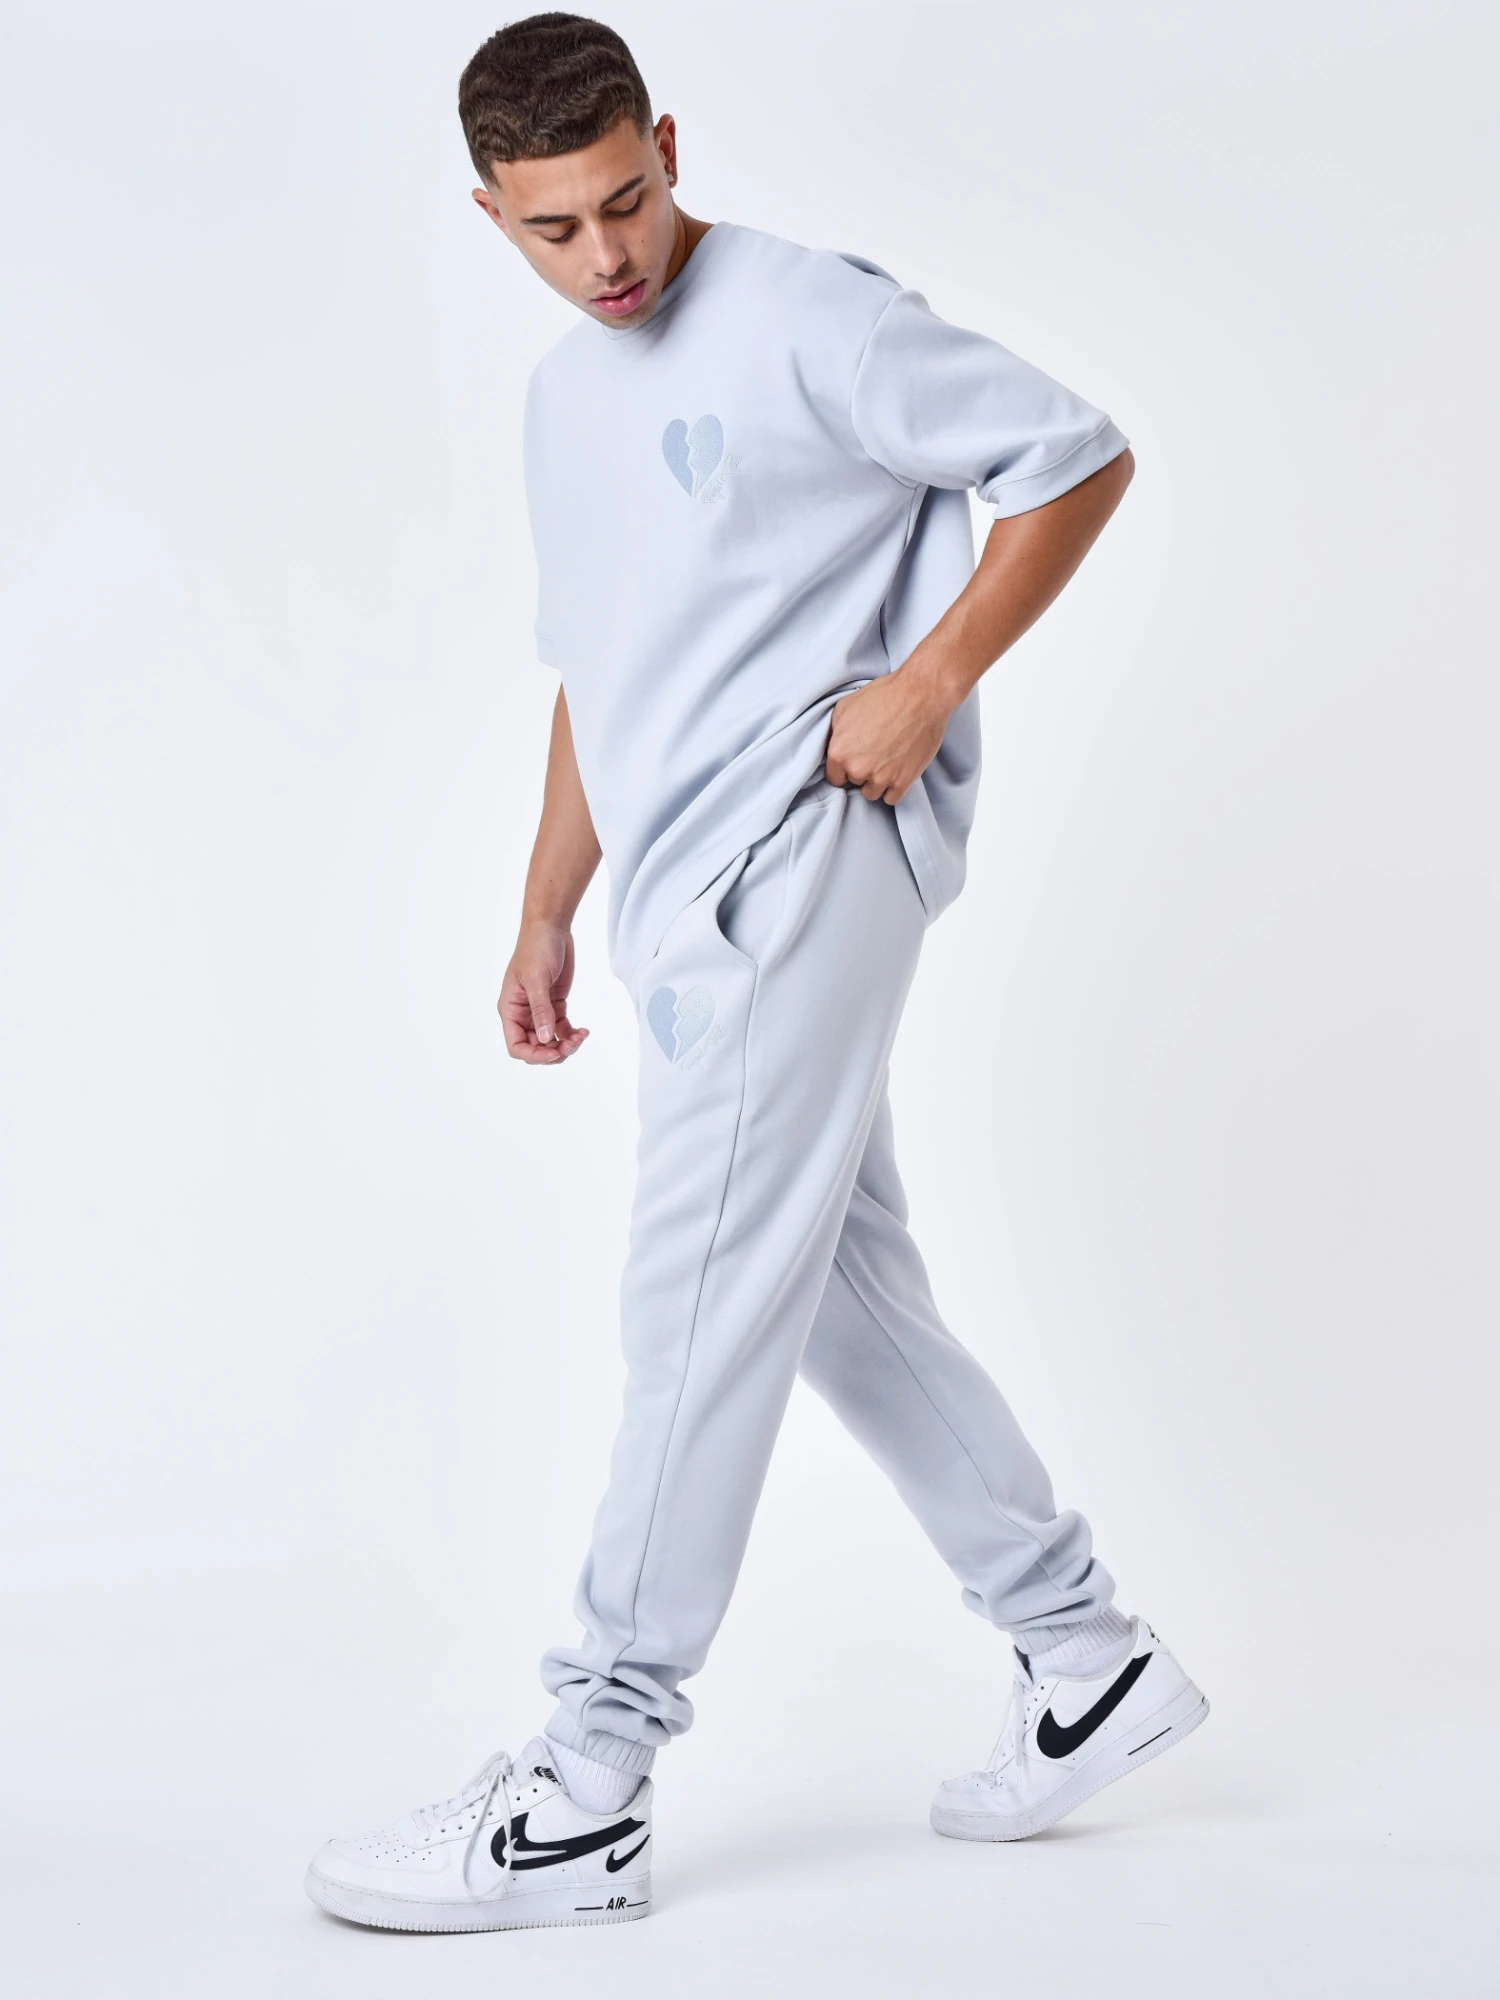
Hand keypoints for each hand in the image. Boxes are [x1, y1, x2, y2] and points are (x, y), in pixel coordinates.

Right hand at [498, 920, 588, 1064]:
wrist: (550, 928)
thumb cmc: (536, 948)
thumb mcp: (537, 979)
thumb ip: (541, 1010)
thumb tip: (544, 1038)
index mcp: (511, 1009)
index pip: (516, 1045)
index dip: (533, 1055)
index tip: (554, 1053)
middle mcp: (523, 1013)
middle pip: (535, 1047)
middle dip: (554, 1051)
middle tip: (573, 1044)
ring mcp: (540, 1010)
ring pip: (550, 1040)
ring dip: (565, 1045)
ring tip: (581, 1037)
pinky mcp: (555, 1005)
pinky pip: (561, 1029)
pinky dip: (572, 1034)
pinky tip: (584, 1031)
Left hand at [823, 657, 958, 803]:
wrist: (920, 695)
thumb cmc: (884, 696)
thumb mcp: (845, 707)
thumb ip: (835, 733)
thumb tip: (834, 745)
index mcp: (839, 752)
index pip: (834, 777)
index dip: (844, 767)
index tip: (854, 759)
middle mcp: (857, 769)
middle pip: (854, 783)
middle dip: (862, 770)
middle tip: (875, 752)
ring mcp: (881, 777)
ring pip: (872, 793)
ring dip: (877, 781)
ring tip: (887, 761)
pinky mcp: (903, 781)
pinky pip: (891, 799)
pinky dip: (893, 788)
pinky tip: (897, 771)